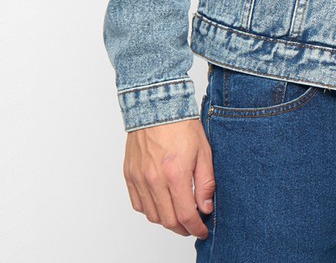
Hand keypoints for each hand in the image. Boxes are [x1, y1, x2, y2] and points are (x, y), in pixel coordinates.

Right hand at [123, 118, 214, 238]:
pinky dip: (150, 209)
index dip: (196, 228)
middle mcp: (154, 180)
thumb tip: (205, 207)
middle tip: (192, 225)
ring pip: (152, 215)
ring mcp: (139, 178)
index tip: (202, 230)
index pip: (186, 215)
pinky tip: (161, 202)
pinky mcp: (129, 174)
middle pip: (168, 220)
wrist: (157, 104)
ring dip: (166, 220)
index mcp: (175, 174)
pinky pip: (138, 204)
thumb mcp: (204, 150)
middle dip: (183, 228)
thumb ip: (206, 182)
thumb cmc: (181, 124)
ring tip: (178, 213)